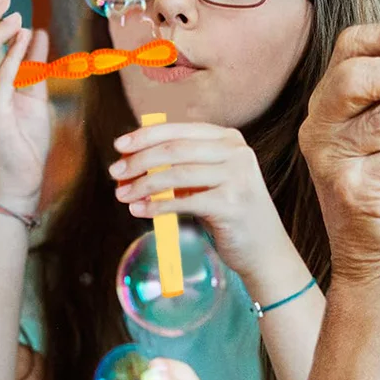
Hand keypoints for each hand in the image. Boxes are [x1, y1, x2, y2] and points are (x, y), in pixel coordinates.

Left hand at [109, 122, 287, 279]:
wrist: (264, 250)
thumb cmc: (227, 213)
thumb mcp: (206, 182)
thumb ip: (179, 167)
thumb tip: (131, 159)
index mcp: (229, 139)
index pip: (179, 130)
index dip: (145, 135)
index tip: (119, 145)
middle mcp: (237, 152)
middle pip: (175, 149)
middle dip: (139, 160)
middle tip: (115, 173)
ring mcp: (237, 177)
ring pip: (177, 175)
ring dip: (143, 185)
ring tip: (122, 195)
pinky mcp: (232, 204)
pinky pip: (184, 202)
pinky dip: (157, 206)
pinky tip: (140, 211)